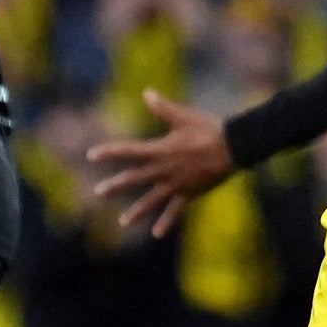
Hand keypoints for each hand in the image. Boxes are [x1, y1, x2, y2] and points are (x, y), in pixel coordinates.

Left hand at [85, 89, 236, 237]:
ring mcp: (176, 184)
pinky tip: (157, 234)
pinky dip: (166, 222)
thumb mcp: (184, 116)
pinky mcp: (189, 193)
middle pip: (135, 178)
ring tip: (122, 222)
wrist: (234, 147)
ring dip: (137, 211)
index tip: (91, 155)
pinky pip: (175, 210)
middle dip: (116, 185)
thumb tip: (146, 92)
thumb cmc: (209, 129)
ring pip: (152, 199)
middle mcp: (164, 169)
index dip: (109, 152)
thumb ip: (162, 108)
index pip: (129, 151)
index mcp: (160, 150)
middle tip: (99, 192)